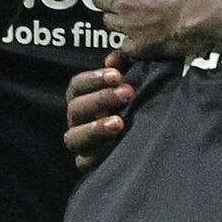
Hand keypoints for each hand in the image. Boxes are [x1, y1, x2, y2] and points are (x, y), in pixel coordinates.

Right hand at [64, 50, 135, 169]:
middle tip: (127, 93)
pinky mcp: (89, 163)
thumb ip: (122, 66)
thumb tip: (114, 58)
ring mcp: (81, 143)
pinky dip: (98, 154)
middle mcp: (77, 120)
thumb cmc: (134, 102)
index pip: (77, 85)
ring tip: (119, 123)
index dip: (94, 79)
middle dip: (100, 99)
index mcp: (82, 97)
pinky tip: (116, 145)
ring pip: (74, 138)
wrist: (148, 136)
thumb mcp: (130, 81)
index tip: (117, 74)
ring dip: (95, 129)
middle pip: (75, 109)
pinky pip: (84, 162)